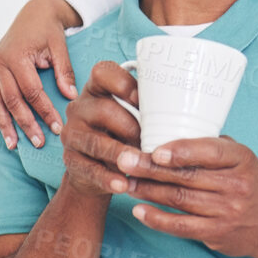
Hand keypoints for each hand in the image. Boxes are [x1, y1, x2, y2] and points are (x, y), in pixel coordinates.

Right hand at [0, 0, 82, 149]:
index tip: (57, 128)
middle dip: (25, 124)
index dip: (45, 111)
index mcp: (16, 56)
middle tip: (38, 142)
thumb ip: (64, 71)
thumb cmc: (47, 30)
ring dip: (4, 125)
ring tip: (14, 144)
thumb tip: (70, 97)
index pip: (32, 91)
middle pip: (11, 100)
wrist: (33, 14)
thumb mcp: (59, 47)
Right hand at [59, 61, 142, 198]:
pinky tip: (123, 184)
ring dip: (119, 153)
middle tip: (151, 142)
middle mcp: (80, 107)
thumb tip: (186, 111)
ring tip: (138, 164)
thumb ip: (147, 110)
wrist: (97, 170)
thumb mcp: (132, 117)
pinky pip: (89, 169)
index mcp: (97, 89)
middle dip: (130, 127)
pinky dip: (108, 178)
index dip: (122, 83)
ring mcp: (72, 134)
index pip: (102, 72)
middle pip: (103, 110)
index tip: (142, 100)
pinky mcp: (71, 160)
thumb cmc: (123, 136)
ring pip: (95, 141)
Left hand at [113, 136, 257, 257]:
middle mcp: (236, 185)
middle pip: (187, 176)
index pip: (210, 152)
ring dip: (148, 190)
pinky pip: (181, 226)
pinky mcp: (217, 233)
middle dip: (151, 168)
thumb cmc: (247, 183)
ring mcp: (227, 211)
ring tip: (125, 181)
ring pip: (180, 199)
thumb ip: (209, 147)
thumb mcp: (239, 158)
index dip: (181, 151)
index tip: (155, 150)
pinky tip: (138, 210)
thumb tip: (165, 135)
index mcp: (241, 159)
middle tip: (124, 160)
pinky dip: (157, 219)